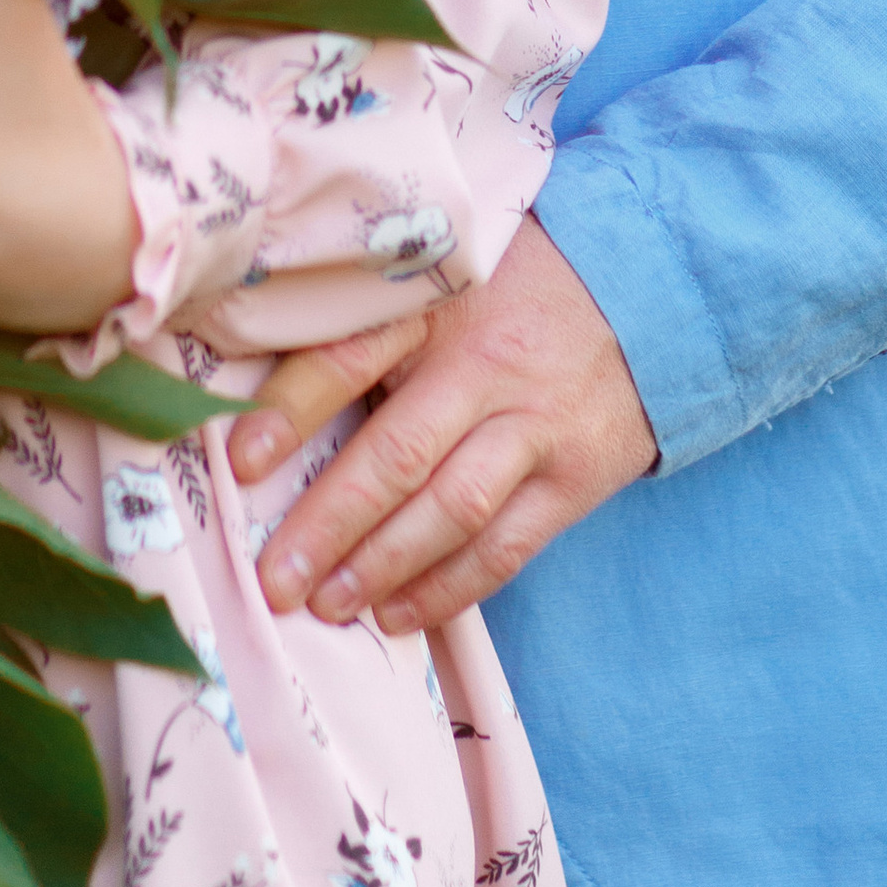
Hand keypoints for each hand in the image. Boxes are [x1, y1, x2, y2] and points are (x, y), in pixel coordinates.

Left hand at [229, 217, 658, 629]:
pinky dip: (448, 588)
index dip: (292, 410)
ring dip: (382, 566)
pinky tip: (397, 614)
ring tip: (325, 605)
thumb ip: (372, 315)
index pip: (352, 354)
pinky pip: (505, 546)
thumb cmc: (512, 285)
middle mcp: (484, 365)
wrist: (647, 288)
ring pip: (451, 510)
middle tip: (274, 579)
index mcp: (435, 302)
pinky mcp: (573, 479)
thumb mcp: (442, 272)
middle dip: (328, 523)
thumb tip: (257, 379)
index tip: (239, 462)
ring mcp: (534, 426)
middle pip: (398, 452)